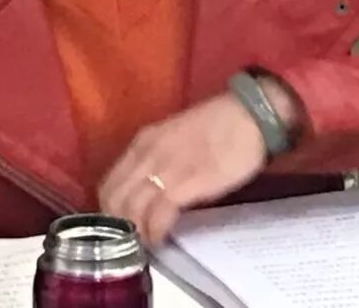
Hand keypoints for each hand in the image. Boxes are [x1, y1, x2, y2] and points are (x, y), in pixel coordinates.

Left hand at [98, 81, 301, 245]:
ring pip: (131, 209)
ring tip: (147, 244)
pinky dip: (155, 232)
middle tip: (132, 241)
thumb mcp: (175, 137)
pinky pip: (158, 214)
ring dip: (136, 233)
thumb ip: (158, 158)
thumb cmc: (218, 126)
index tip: (121, 226)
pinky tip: (161, 239)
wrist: (249, 114)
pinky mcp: (187, 182)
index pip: (109, 183)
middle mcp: (147, 154)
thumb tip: (148, 189)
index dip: (110, 210)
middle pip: (115, 200)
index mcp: (143, 141)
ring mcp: (166, 168)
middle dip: (119, 226)